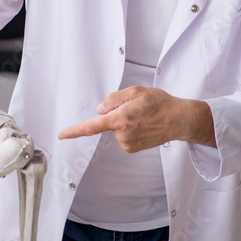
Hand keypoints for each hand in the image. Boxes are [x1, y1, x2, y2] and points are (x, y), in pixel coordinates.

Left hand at [58, 86, 214, 151]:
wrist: (178, 120)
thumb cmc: (160, 103)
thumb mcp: (136, 91)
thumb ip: (114, 98)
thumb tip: (100, 109)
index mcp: (122, 118)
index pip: (93, 126)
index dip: (75, 130)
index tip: (62, 134)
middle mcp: (123, 134)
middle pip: (107, 122)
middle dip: (115, 113)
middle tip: (134, 108)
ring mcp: (127, 143)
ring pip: (115, 129)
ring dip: (123, 122)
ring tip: (142, 117)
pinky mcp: (131, 148)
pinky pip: (121, 136)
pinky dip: (128, 129)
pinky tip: (142, 125)